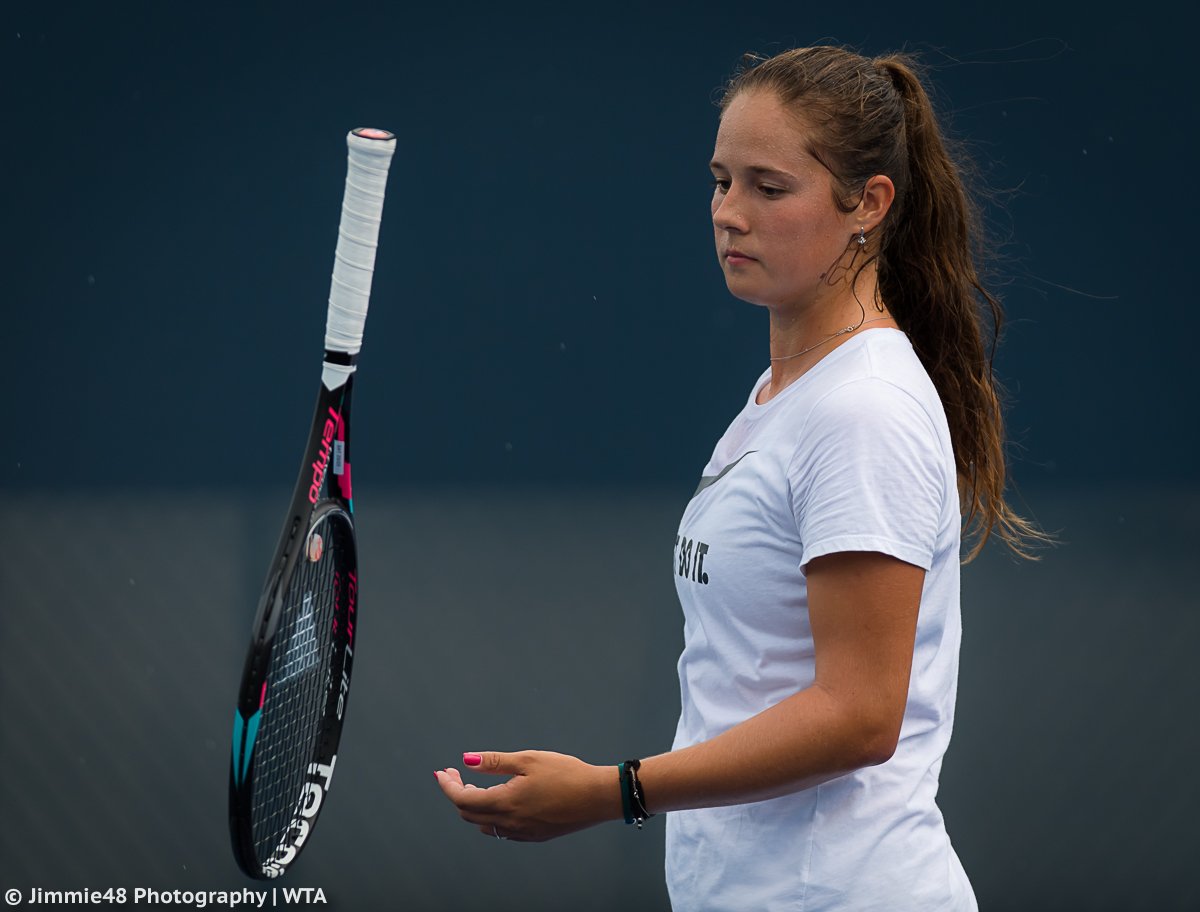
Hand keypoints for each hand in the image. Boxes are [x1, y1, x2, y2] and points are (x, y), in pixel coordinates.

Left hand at [434, 750, 622, 841]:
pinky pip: (502, 831)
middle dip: (459, 794)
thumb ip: (495, 762)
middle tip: (458, 774)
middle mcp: (510, 824)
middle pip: (470, 815)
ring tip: (479, 786)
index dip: (448, 787)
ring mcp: (522, 833)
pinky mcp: (534, 836)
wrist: (598, 796)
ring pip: (485, 826)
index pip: (463, 801)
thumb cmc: (566, 773)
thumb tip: (467, 759)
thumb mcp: (528, 760)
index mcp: (506, 803)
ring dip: (475, 807)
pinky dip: (492, 816)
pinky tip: (501, 799)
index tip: (442, 773)